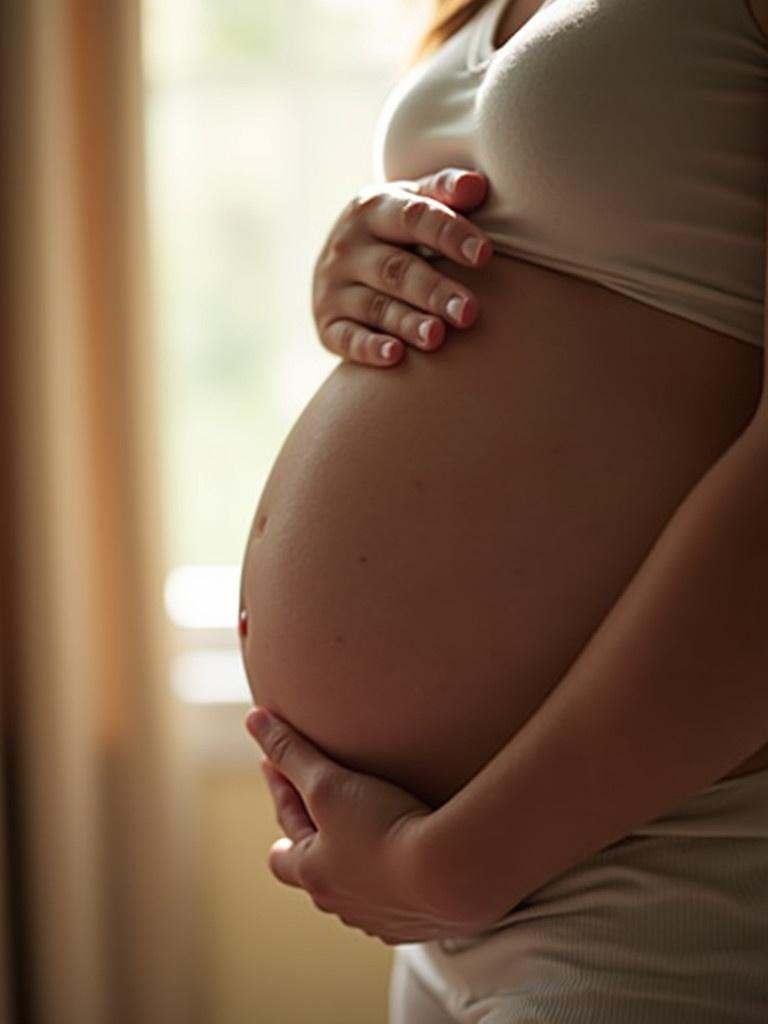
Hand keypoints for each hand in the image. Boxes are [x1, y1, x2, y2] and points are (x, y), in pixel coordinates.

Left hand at [244, 706, 488, 944]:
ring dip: (359, 862)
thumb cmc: (382, 828)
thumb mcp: (329, 783)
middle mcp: (343, 904)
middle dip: (318, 839)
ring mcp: (383, 918)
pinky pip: (400, 901)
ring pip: (360, 889)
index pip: (282, 853)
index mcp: (314, 875)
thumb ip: (292, 752)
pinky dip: (399, 879)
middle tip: (323, 808)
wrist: (452, 873)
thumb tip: (254, 720)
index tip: (282, 775)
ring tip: (372, 831)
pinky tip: (415, 859)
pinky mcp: (421, 921)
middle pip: (319, 872)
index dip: (282, 811)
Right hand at [312, 168, 492, 367]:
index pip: (413, 217)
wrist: (344, 257)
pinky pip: (346, 338)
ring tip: (437, 337)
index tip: (484, 254)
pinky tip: (395, 356)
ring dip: (407, 322)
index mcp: (373, 208)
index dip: (449, 234)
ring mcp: (333, 287)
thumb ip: (445, 190)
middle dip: (434, 291)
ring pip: (375, 307)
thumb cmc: (399, 228)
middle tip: (469, 311)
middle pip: (396, 269)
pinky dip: (369, 348)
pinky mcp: (327, 323)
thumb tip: (475, 187)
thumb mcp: (415, 199)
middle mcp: (347, 246)